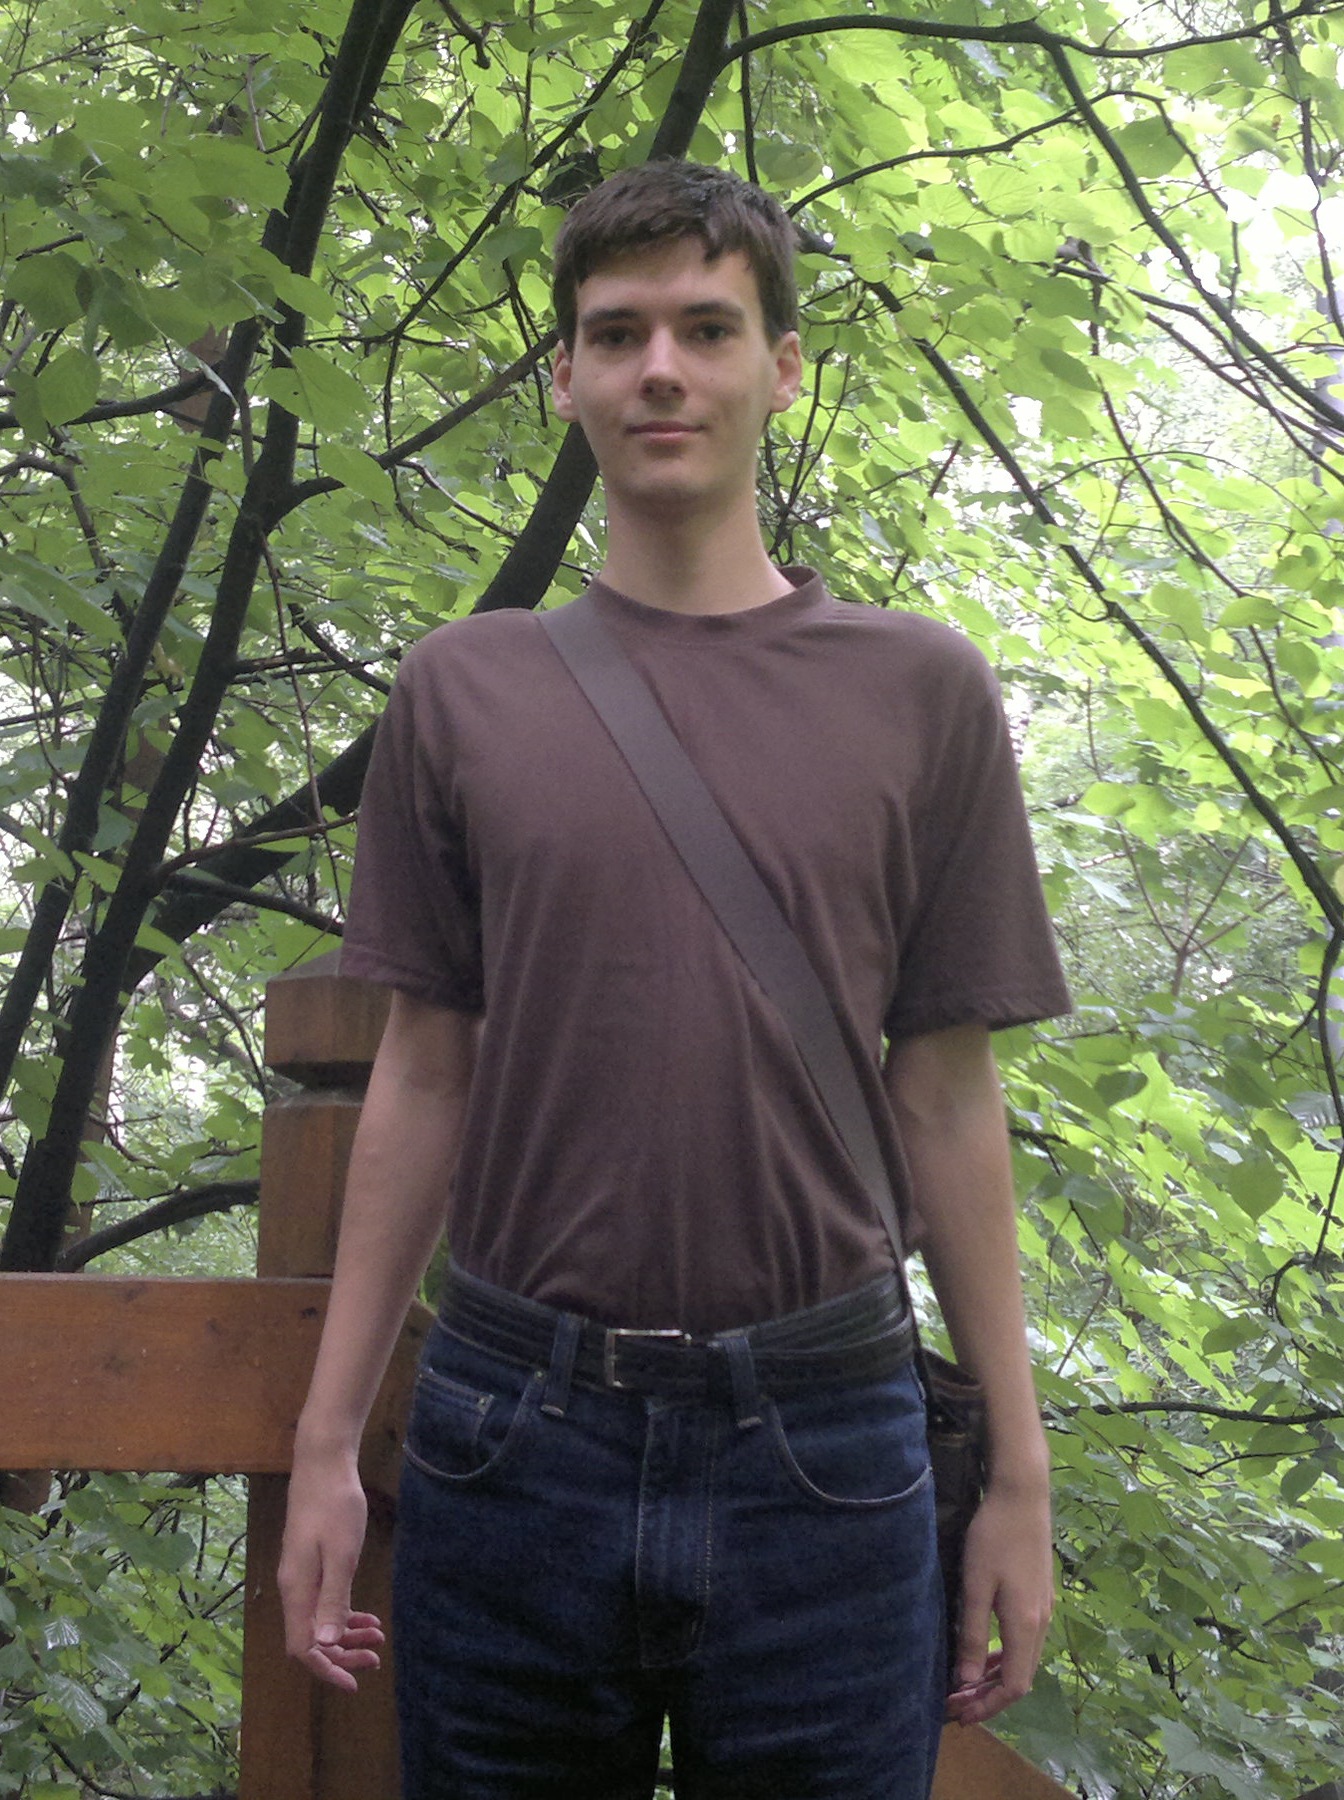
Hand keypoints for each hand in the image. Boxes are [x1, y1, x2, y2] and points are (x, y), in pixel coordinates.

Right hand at [278, 1445, 384, 1691]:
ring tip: (378, 1637)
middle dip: (342, 1654)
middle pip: (311, 1638)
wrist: (323, 1463)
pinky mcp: (309, 1561)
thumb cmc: (335, 1505)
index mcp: (297, 1590)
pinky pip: (323, 1601)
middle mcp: (293, 1587)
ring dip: (346, 1634)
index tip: (355, 1682)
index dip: (327, 1669)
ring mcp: (300, 1574)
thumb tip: (323, 1645)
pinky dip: (343, 1612)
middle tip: (376, 1658)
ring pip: (318, 1620)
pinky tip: (366, 1615)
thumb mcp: (341, 1553)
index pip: (303, 1647)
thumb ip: (333, 1598)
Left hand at [943, 1480, 1053, 1726]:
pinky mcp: (1040, 1596)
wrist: (1022, 1497)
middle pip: (1020, 1678)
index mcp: (1025, 1626)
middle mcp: (1041, 1624)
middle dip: (988, 1697)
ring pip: (1023, 1659)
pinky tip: (984, 1650)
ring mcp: (1044, 1609)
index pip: (1013, 1686)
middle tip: (956, 1704)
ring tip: (966, 1684)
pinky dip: (1003, 1656)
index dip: (987, 1706)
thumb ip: (971, 1635)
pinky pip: (1024, 1641)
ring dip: (995, 1677)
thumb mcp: (975, 1586)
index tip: (960, 1714)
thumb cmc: (993, 1538)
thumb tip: (966, 1682)